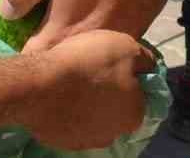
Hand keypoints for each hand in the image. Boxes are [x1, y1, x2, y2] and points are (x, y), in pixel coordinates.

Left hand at [0, 0, 165, 53]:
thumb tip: (6, 14)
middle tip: (37, 34)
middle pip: (57, 61)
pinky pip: (105, 47)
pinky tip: (95, 19)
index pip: (31, 60)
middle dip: (45, 54)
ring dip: (72, 50)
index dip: (19, 53)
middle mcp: (83, 48)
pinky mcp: (130, 36)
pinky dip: (96, 41)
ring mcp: (109, 45)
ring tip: (66, 29)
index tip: (15, 40)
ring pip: (82, 56)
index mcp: (60, 32)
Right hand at [23, 30, 155, 149]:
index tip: (113, 65)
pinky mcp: (61, 141)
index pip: (139, 96)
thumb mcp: (126, 47)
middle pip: (115, 109)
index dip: (128, 77)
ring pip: (92, 119)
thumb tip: (149, 66)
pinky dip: (67, 112)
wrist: (40, 85)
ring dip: (87, 105)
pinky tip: (58, 95)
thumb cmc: (88, 64)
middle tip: (91, 72)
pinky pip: (69, 123)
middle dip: (107, 94)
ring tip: (72, 83)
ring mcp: (86, 141)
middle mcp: (113, 134)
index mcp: (134, 115)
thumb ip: (144, 59)